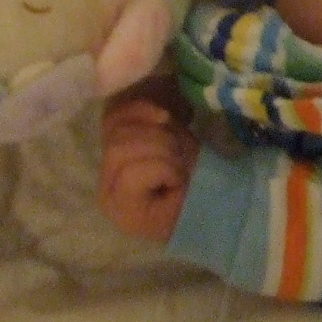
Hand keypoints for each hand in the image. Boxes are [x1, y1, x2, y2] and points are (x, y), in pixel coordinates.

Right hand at [99, 90, 198, 243]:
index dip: (138, 111)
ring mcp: (109, 196)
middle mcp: (105, 179)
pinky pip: (132, 173)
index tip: (167, 117)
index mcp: (116, 158)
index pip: (109, 121)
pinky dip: (161, 169)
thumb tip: (154, 112)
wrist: (216, 211)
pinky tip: (174, 181)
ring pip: (119, 151)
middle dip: (155, 137)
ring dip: (160, 152)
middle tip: (178, 155)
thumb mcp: (174, 141)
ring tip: (177, 168)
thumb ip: (154, 125)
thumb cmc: (196, 176)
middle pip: (115, 138)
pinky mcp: (121, 210)